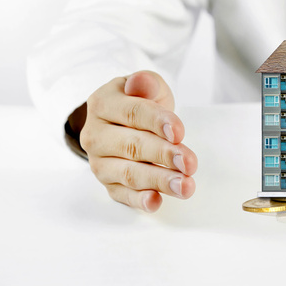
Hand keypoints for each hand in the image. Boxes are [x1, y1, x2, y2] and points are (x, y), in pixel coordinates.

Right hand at [79, 71, 197, 211]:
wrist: (124, 120)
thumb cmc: (141, 101)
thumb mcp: (147, 86)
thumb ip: (146, 83)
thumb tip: (140, 83)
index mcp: (103, 104)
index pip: (132, 113)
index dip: (157, 122)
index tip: (179, 132)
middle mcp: (95, 135)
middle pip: (132, 146)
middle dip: (163, 155)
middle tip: (190, 163)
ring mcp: (99, 162)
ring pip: (129, 173)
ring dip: (159, 181)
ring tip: (185, 186)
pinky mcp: (108, 184)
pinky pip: (122, 195)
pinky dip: (138, 200)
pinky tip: (156, 202)